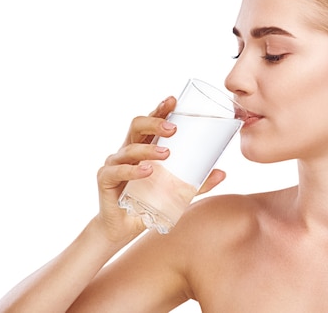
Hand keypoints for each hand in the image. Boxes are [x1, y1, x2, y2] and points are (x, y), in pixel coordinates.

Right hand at [94, 96, 225, 242]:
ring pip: (129, 148)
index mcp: (143, 147)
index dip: (160, 109)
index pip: (150, 122)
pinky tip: (147, 171)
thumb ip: (196, 184)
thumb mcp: (175, 193)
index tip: (174, 100)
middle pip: (137, 126)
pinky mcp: (105, 179)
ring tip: (166, 154)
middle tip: (174, 129)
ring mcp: (114, 163)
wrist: (123, 228)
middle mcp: (127, 150)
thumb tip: (222, 173)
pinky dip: (133, 170)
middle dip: (154, 123)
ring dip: (148, 150)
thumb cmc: (147, 203)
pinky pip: (117, 171)